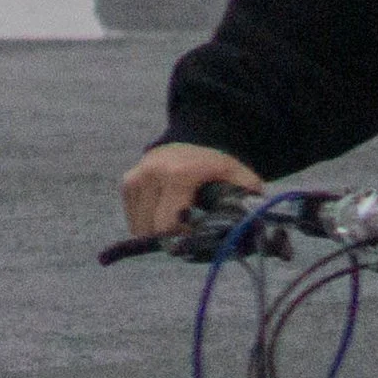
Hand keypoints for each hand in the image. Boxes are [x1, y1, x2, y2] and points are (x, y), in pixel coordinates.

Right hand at [123, 142, 262, 237]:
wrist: (196, 139)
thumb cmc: (219, 165)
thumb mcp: (240, 177)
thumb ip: (247, 200)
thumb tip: (250, 226)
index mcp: (178, 175)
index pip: (167, 225)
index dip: (182, 237)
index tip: (198, 233)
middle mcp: (151, 174)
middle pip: (151, 229)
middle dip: (169, 238)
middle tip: (189, 232)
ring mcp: (136, 178)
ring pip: (139, 227)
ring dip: (158, 232)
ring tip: (178, 221)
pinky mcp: (127, 183)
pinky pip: (134, 219)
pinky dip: (148, 223)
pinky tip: (166, 213)